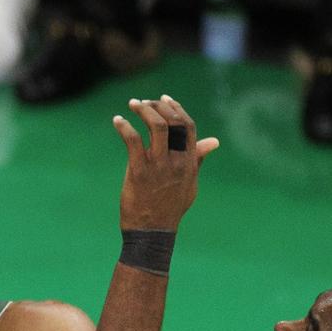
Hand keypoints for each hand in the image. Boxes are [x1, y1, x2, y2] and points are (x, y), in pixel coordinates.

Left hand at [112, 95, 217, 232]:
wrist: (153, 231)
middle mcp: (176, 161)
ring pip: (155, 126)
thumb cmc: (170, 207)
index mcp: (189, 162)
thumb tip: (214, 141)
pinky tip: (117, 120)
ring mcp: (158, 166)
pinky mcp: (139, 171)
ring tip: (132, 104)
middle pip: (172, 122)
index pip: (188, 126)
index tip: (164, 99)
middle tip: (143, 102)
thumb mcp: (189, 183)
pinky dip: (124, 127)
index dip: (177, 108)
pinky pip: (132, 141)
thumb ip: (197, 159)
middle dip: (158, 106)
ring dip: (143, 110)